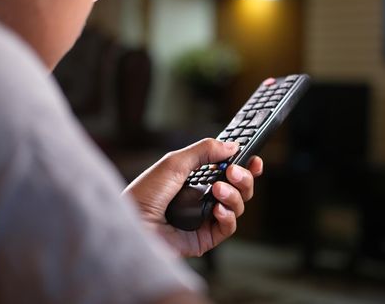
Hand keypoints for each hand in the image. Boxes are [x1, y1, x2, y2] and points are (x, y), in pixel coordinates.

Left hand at [123, 138, 262, 256]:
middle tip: (233, 172)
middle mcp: (204, 197)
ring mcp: (206, 218)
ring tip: (217, 190)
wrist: (131, 225)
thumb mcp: (174, 162)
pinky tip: (216, 209)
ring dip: (234, 195)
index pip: (229, 170)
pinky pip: (230, 226)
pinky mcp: (205, 237)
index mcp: (197, 178)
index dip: (245, 164)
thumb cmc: (144, 194)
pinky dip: (228, 216)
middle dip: (243, 177)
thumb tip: (232, 146)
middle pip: (240, 187)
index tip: (254, 158)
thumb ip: (204, 150)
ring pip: (239, 205)